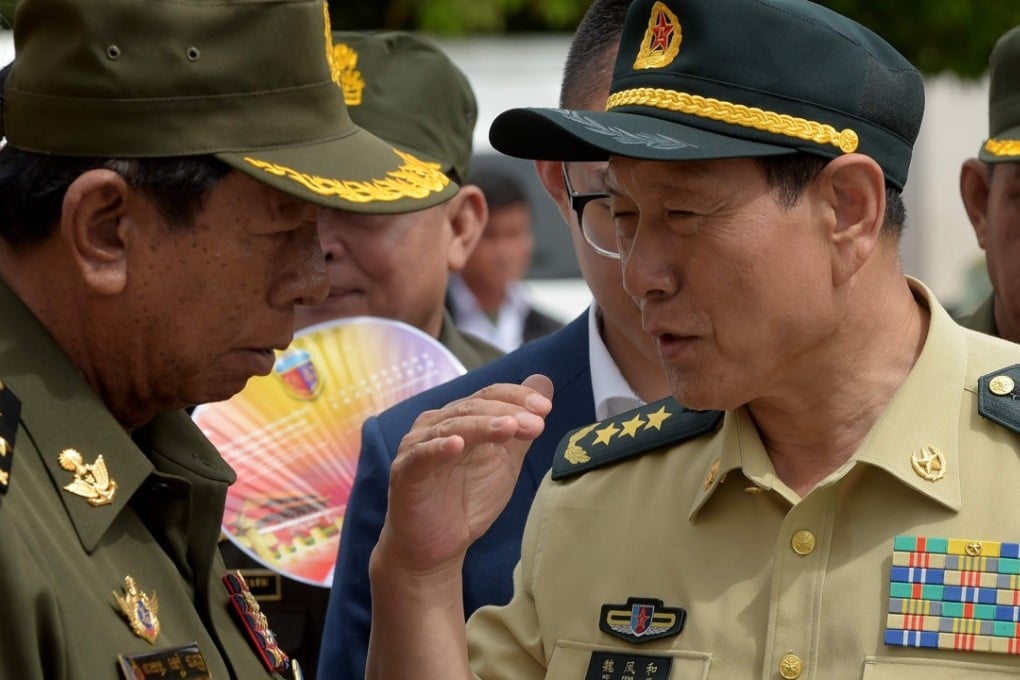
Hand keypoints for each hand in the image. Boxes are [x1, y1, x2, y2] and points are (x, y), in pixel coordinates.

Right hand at [376, 374, 553, 576]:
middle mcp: (437, 424)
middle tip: (537, 424)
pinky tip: (457, 446)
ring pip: (452, 426)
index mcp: (460, 418)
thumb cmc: (467, 500)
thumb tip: (544, 381)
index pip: (490, 395)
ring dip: (483, 426)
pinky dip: (438, 448)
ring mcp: (418, 446)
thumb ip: (521, 425)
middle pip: (474, 407)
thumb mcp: (504, 461)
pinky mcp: (405, 472)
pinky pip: (421, 455)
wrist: (436, 548)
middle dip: (508, 413)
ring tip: (509, 428)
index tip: (546, 408)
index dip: (518, 397)